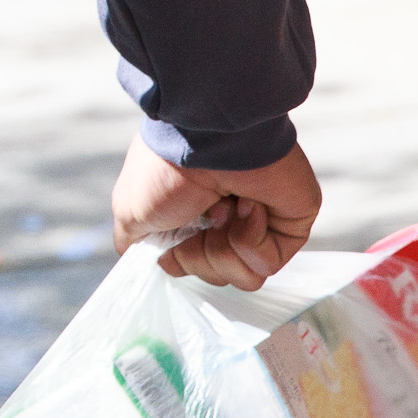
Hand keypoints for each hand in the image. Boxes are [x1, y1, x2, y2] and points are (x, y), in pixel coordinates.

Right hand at [110, 135, 321, 289]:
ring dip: (223, 248)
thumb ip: (133, 243)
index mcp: (191, 215)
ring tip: (222, 209)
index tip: (171, 244)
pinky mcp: (288, 227)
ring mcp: (259, 223)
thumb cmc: (166, 168)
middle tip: (198, 217)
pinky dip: (249, 238)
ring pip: (242, 277)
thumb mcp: (129, 210)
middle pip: (214, 274)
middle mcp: (226, 219)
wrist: (207, 140)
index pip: (188, 263)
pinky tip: (246, 204)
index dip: (179, 261)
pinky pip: (266, 263)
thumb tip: (139, 262)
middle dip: (200, 255)